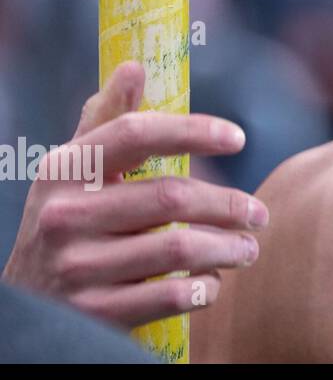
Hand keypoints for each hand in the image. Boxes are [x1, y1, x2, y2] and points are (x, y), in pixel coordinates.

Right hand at [1, 61, 268, 327]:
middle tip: (259, 214)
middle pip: (172, 195)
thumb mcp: (73, 171)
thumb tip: (134, 66)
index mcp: (65, 170)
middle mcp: (65, 216)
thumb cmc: (67, 221)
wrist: (26, 306)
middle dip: (229, 204)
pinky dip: (204, 288)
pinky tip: (213, 282)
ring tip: (249, 247)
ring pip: (180, 246)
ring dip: (229, 247)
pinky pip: (171, 295)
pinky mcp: (94, 313)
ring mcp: (77, 267)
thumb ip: (107, 121)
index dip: (193, 130)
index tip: (238, 138)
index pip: (135, 133)